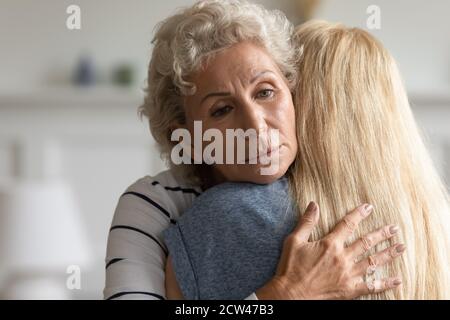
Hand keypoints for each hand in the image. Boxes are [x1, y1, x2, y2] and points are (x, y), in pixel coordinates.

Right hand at [256, 202, 404, 298]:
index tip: (369, 208)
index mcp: (329, 244)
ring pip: (373, 262)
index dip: (359, 214)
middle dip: (382, 234)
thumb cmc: (290, 267)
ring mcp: (348, 275)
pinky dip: (386, 283)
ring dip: (388, 254)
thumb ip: (307, 222)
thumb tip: (313, 204)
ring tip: (401, 247)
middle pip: (366, 242)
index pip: (348, 224)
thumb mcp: (294, 241)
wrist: (290, 294)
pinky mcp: (350, 290)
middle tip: (394, 228)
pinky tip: (397, 280)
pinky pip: (372, 286)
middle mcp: (342, 258)